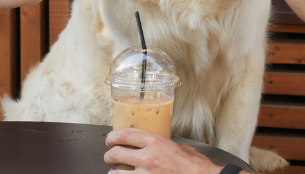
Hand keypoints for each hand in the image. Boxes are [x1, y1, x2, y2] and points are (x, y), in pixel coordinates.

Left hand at [104, 129, 223, 173]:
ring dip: (114, 172)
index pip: (124, 135)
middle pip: (116, 154)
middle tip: (110, 157)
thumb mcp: (179, 147)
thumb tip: (151, 144)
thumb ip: (162, 144)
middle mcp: (148, 158)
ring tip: (116, 172)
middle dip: (109, 156)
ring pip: (116, 173)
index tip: (110, 140)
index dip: (112, 137)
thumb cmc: (196, 167)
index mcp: (155, 142)